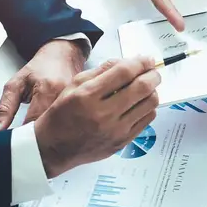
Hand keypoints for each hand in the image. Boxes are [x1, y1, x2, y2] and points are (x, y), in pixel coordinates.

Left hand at [0, 40, 85, 130]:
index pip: (34, 123)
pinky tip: (57, 127)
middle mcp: (65, 96)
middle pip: (51, 129)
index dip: (24, 136)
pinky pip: (72, 123)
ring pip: (63, 129)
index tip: (18, 141)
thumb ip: (4, 108)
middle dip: (38, 138)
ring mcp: (78, 101)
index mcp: (47, 89)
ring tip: (44, 133)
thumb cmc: (40, 67)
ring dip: (51, 134)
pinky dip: (62, 128)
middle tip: (29, 139)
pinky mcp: (85, 105)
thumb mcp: (16, 84)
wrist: (63, 55)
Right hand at [34, 56, 160, 177]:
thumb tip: (127, 61)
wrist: (53, 148)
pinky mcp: (122, 141)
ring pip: (150, 103)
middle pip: (142, 87)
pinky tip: (141, 103)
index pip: (124, 72)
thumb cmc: (62, 114)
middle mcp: (103, 114)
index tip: (147, 59)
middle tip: (153, 71)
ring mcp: (115, 130)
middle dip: (152, 75)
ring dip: (153, 90)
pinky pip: (148, 119)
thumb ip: (101, 70)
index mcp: (88, 96)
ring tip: (147, 87)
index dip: (140, 62)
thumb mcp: (74, 85)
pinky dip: (149, 107)